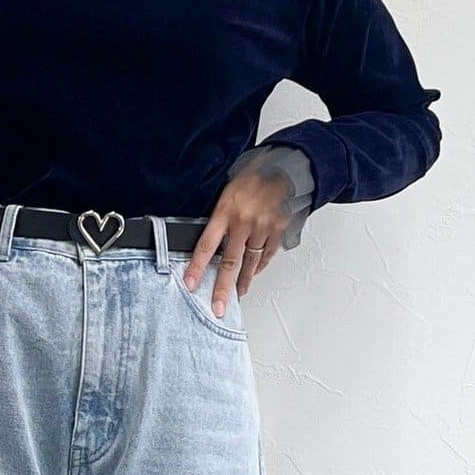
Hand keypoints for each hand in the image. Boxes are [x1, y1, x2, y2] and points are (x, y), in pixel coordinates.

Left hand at [183, 167, 288, 319]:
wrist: (284, 166)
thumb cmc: (254, 177)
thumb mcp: (228, 191)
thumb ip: (220, 216)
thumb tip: (211, 241)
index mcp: (226, 211)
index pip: (206, 245)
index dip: (197, 267)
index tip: (190, 284)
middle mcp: (244, 222)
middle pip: (230, 263)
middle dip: (223, 289)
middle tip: (218, 308)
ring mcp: (263, 228)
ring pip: (249, 263)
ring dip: (243, 281)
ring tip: (237, 295)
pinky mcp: (278, 231)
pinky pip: (266, 255)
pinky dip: (258, 266)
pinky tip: (252, 273)